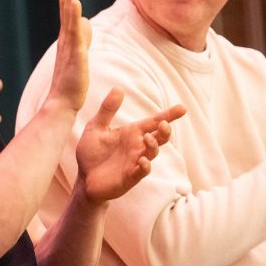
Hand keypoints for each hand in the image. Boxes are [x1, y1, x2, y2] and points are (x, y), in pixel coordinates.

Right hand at [46, 0, 91, 111]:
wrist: (64, 102)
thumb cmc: (71, 82)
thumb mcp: (80, 54)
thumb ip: (83, 37)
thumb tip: (86, 22)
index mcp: (68, 36)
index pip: (68, 6)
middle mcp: (65, 36)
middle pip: (66, 3)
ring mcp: (69, 44)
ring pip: (69, 13)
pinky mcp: (75, 54)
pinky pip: (74, 32)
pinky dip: (73, 15)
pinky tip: (75, 2)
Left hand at [75, 88, 185, 202]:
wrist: (83, 178)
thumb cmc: (91, 152)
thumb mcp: (96, 127)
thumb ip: (107, 110)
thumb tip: (118, 88)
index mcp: (132, 133)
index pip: (153, 122)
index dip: (169, 115)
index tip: (183, 108)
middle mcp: (137, 146)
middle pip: (159, 137)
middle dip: (165, 131)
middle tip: (163, 124)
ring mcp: (135, 162)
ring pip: (153, 152)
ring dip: (153, 145)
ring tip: (147, 138)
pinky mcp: (130, 177)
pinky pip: (142, 171)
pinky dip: (145, 166)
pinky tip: (142, 160)